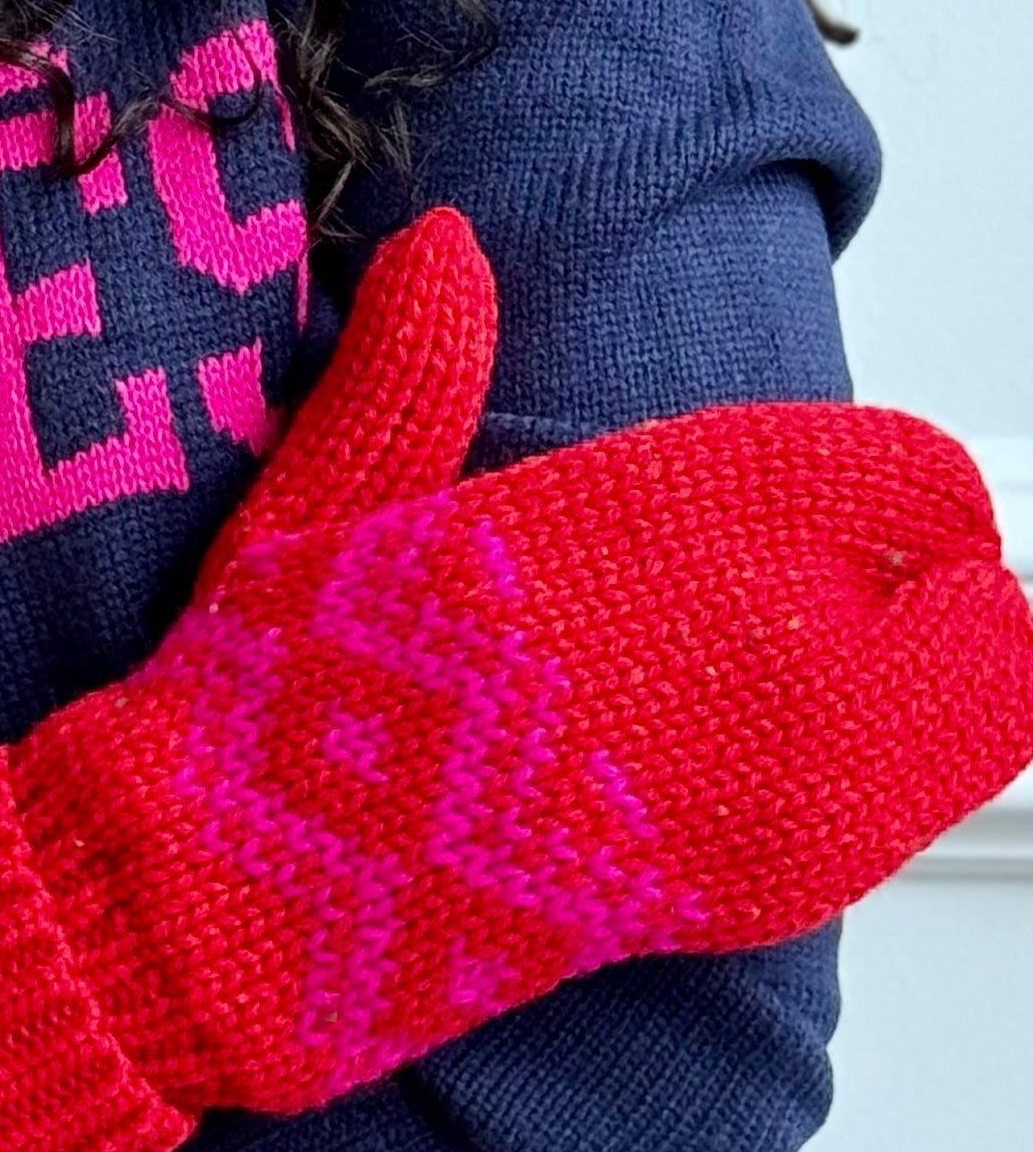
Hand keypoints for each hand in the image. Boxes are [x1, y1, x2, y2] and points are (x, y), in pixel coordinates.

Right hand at [0, 209, 1032, 1151]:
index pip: (822, 473)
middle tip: (952, 577)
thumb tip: (447, 244)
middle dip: (945, 581)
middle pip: (906, 594)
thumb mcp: (307, 515)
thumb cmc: (242, 710)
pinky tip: (903, 763)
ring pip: (915, 717)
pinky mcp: (686, 902)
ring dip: (956, 682)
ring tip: (961, 655)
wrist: (196, 908)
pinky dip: (907, 792)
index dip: (893, 484)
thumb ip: (401, 379)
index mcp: (572, 532)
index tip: (909, 492)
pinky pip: (859, 837)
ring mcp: (688, 781)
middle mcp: (656, 648)